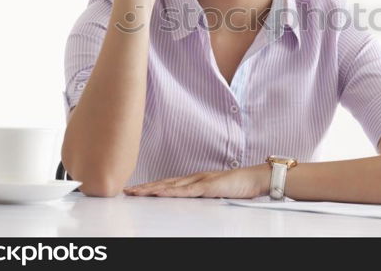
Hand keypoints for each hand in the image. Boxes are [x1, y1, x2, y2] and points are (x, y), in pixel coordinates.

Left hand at [123, 163, 270, 198]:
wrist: (254, 178)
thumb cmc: (236, 185)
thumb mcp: (213, 193)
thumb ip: (200, 195)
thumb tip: (186, 202)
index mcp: (193, 181)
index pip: (167, 184)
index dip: (150, 186)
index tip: (134, 190)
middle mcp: (193, 178)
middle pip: (164, 183)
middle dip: (145, 187)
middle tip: (127, 191)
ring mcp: (200, 181)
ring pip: (171, 186)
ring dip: (153, 189)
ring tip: (137, 192)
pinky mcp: (208, 186)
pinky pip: (188, 190)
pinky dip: (173, 192)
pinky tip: (162, 193)